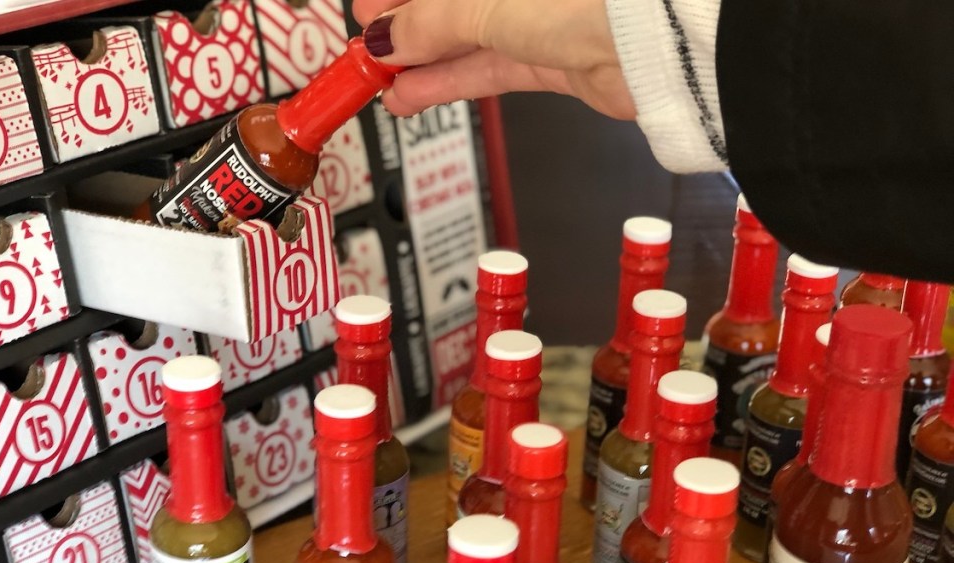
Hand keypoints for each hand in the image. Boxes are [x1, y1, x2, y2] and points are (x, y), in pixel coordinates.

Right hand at [353, 0, 634, 119]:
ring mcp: (539, 17)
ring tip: (381, 85)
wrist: (654, 40)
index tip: (365, 17)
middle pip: (447, 4)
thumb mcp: (481, 3)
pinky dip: (449, 84)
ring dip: (419, 64)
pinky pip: (487, 69)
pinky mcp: (553, 59)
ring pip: (464, 40)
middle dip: (403, 30)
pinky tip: (413, 95)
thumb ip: (426, 22)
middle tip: (366, 54)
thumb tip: (385, 35)